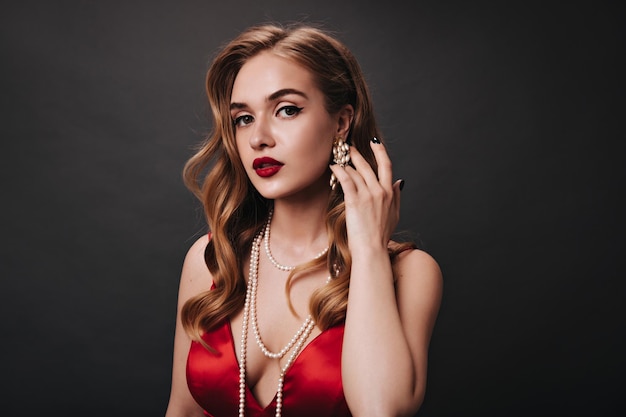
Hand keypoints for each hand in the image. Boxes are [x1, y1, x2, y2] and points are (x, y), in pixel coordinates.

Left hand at [329, 138, 403, 252]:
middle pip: (369, 165)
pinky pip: (346, 180)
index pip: (387, 166)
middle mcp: (380, 191)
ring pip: (356, 172)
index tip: (374, 143)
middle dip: (358, 154)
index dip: (380, 152)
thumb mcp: (394, 215)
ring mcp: (368, 195)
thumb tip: (399, 182)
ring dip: (346, 164)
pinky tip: (333, 167)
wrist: (371, 249)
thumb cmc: (381, 236)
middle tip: (349, 147)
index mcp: (390, 193)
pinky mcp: (355, 201)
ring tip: (338, 160)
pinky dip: (339, 171)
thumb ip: (396, 197)